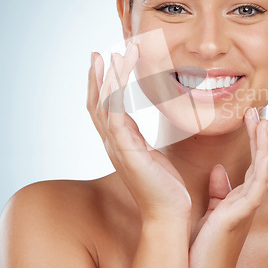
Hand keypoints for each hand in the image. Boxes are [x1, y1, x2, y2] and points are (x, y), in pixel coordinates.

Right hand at [87, 43, 191, 223]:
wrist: (169, 214)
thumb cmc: (165, 188)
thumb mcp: (152, 158)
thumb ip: (142, 143)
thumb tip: (141, 134)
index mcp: (120, 144)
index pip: (105, 110)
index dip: (102, 88)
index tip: (105, 66)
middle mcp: (113, 143)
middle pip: (97, 104)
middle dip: (97, 78)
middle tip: (97, 53)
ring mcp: (117, 146)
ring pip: (104, 104)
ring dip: (107, 77)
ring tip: (111, 54)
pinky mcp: (126, 148)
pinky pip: (115, 112)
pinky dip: (114, 89)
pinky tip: (118, 73)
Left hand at [188, 109, 267, 267]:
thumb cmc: (208, 244)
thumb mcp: (213, 210)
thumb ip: (219, 190)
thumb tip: (218, 169)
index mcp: (243, 196)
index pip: (255, 162)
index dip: (259, 140)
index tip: (259, 118)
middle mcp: (250, 198)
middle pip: (265, 161)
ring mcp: (248, 206)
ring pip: (264, 170)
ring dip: (267, 146)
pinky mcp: (240, 215)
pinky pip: (256, 190)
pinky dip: (263, 172)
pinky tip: (266, 156)